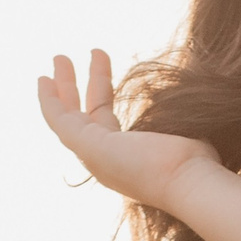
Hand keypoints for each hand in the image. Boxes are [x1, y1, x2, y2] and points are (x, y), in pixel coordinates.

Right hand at [36, 51, 219, 209]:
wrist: (191, 183)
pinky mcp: (88, 148)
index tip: (99, 66)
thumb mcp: (185, 133)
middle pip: (83, 117)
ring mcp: (94, 157)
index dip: (99, 92)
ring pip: (68, 116)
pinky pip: (59, 120)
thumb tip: (194, 96)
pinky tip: (44, 79)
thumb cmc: (197, 165)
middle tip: (66, 61)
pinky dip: (49, 99)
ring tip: (58, 57)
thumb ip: (178, 117)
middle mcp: (106, 162)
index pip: (105, 120)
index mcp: (126, 159)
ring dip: (62, 87)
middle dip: (75, 88)